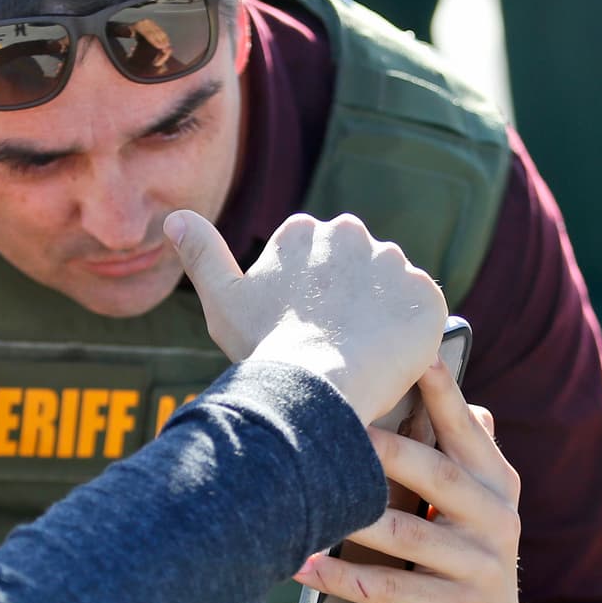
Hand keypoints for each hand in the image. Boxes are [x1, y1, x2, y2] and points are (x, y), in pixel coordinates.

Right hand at [164, 210, 445, 423]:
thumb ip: (201, 252)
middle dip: (348, 299)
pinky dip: (409, 334)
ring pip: (389, 289)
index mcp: (304, 230)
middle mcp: (352, 234)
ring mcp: (394, 264)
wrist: (315, 386)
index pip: (315, 259)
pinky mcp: (427, 297)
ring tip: (359, 354)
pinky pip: (422, 313)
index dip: (309, 298)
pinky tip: (387, 357)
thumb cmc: (263, 346)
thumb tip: (174, 216)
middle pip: (356, 268)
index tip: (301, 327)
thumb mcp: (221, 298)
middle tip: (331, 343)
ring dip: (379, 315)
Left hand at [294, 360, 520, 602]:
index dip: (444, 393)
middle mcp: (498, 519)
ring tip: (307, 499)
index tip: (418, 356)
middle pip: (435, 474)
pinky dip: (339, 577)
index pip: (468, 430)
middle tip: (335, 427)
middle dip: (384, 450)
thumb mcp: (473, 504)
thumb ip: (459, 449)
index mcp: (498, 484)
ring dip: (352, 517)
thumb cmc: (458, 555)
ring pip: (406, 535)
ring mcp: (482, 568)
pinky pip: (387, 590)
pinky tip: (301, 564)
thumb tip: (442, 376)